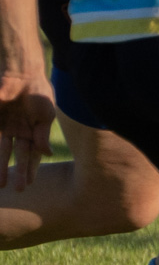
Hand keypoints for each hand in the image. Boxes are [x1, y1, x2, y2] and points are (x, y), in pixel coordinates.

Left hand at [0, 71, 54, 189]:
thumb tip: (46, 154)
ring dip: (1, 167)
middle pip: (17, 155)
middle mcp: (18, 131)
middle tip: (17, 190)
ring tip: (0, 185)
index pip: (33, 153)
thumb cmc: (38, 93)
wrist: (20, 74)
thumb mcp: (46, 115)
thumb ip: (43, 136)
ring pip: (2, 151)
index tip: (30, 183)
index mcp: (34, 130)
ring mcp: (5, 126)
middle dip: (16, 172)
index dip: (31, 168)